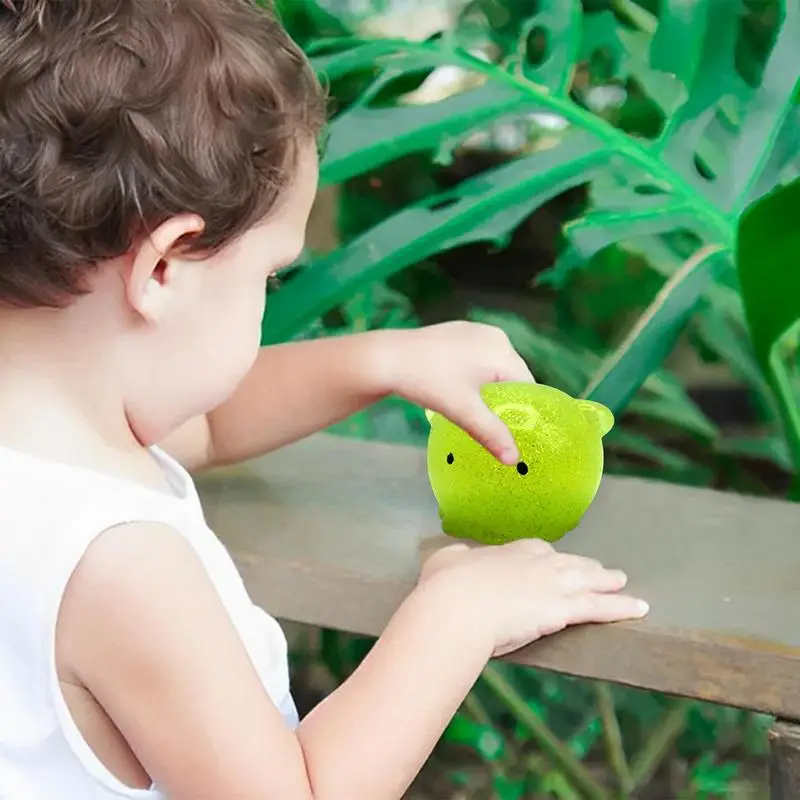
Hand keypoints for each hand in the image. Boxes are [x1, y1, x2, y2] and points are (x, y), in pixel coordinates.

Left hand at [374, 321, 533, 464]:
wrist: (385, 359)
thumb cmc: (428, 382)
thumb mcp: (463, 411)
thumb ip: (492, 433)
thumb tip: (514, 460)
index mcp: (501, 350)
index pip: (527, 386)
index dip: (523, 412)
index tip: (515, 433)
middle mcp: (494, 336)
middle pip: (512, 377)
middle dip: (504, 401)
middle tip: (491, 426)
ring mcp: (474, 331)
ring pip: (493, 369)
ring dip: (488, 391)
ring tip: (473, 411)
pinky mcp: (457, 334)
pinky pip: (477, 360)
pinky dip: (474, 377)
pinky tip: (457, 391)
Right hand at [419, 539, 648, 656]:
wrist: (457, 606)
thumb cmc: (447, 585)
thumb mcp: (445, 559)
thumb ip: (457, 555)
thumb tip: (458, 553)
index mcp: (509, 551)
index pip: (537, 550)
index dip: (548, 556)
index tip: (552, 559)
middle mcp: (536, 563)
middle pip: (569, 562)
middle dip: (586, 566)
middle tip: (601, 569)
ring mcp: (552, 585)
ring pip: (589, 581)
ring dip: (608, 582)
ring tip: (623, 582)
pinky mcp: (562, 610)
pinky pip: (599, 608)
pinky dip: (621, 607)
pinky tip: (639, 608)